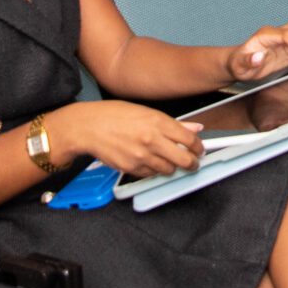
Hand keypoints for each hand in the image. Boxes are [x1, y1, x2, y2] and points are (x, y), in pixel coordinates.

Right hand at [55, 100, 203, 177]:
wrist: (88, 127)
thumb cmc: (113, 116)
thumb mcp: (145, 112)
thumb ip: (172, 123)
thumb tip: (194, 128)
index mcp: (157, 122)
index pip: (189, 140)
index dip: (198, 147)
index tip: (199, 150)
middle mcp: (152, 140)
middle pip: (184, 160)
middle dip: (192, 163)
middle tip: (193, 163)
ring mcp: (141, 156)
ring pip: (169, 170)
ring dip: (172, 167)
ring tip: (168, 160)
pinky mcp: (131, 169)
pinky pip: (151, 175)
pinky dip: (154, 170)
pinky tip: (149, 161)